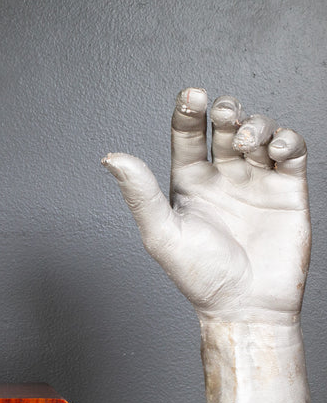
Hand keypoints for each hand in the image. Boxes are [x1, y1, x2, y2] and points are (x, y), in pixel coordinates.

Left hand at [102, 88, 309, 322]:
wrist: (246, 306)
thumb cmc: (200, 276)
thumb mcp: (161, 232)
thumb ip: (139, 192)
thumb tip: (111, 158)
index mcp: (188, 182)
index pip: (187, 136)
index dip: (188, 112)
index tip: (192, 95)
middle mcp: (221, 177)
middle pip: (224, 126)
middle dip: (225, 111)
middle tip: (223, 114)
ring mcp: (255, 182)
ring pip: (259, 132)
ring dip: (255, 124)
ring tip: (247, 142)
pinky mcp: (288, 191)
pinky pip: (292, 153)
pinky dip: (287, 141)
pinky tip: (275, 150)